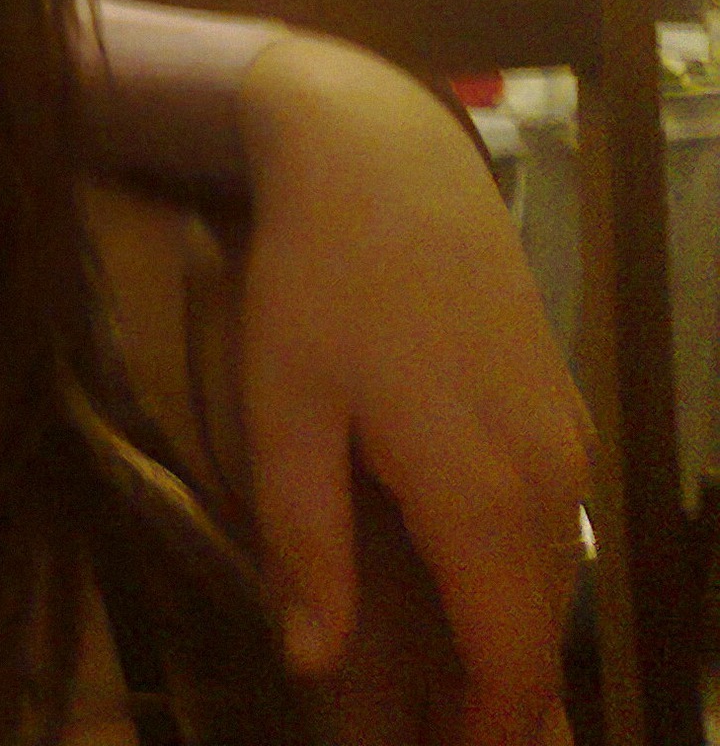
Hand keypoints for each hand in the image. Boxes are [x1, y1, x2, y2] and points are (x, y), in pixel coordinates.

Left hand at [236, 34, 586, 745]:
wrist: (383, 158)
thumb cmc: (317, 282)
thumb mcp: (284, 410)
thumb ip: (304, 541)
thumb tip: (314, 661)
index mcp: (479, 496)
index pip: (511, 660)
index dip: (489, 731)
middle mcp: (546, 480)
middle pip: (540, 633)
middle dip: (501, 705)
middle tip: (438, 742)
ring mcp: (563, 438)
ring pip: (551, 580)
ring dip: (513, 645)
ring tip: (453, 701)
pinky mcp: (555, 406)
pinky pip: (549, 525)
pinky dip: (518, 581)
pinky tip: (472, 599)